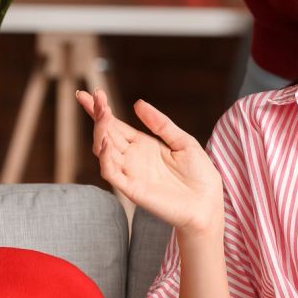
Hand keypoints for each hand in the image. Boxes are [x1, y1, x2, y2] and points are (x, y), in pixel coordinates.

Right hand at [76, 88, 222, 235]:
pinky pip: (111, 172)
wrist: (208, 204)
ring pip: (103, 150)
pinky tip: (105, 141)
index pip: (116, 125)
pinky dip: (104, 157)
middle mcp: (132, 158)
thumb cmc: (199, 175)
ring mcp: (130, 173)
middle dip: (97, 114)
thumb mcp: (183, 141)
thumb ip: (161, 124)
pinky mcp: (132, 189)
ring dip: (99, 131)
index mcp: (144, 145)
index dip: (101, 110)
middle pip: (106, 133)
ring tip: (102, 112)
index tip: (89, 93)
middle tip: (91, 95)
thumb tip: (138, 103)